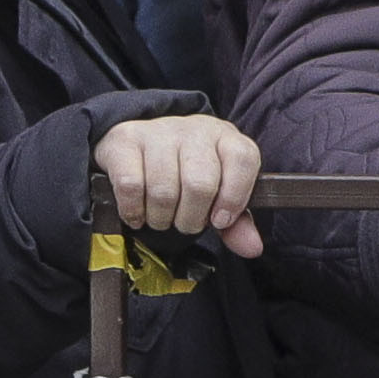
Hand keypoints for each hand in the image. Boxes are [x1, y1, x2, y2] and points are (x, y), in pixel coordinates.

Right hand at [96, 112, 268, 258]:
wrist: (137, 144)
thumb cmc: (185, 173)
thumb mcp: (217, 193)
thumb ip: (237, 222)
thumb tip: (253, 248)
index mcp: (226, 138)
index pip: (243, 159)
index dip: (234, 197)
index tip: (219, 220)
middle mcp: (195, 129)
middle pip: (200, 184)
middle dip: (191, 218)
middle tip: (184, 222)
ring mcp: (159, 132)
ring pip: (164, 190)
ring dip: (161, 218)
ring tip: (161, 217)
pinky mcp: (126, 140)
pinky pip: (131, 186)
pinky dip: (134, 211)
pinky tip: (137, 213)